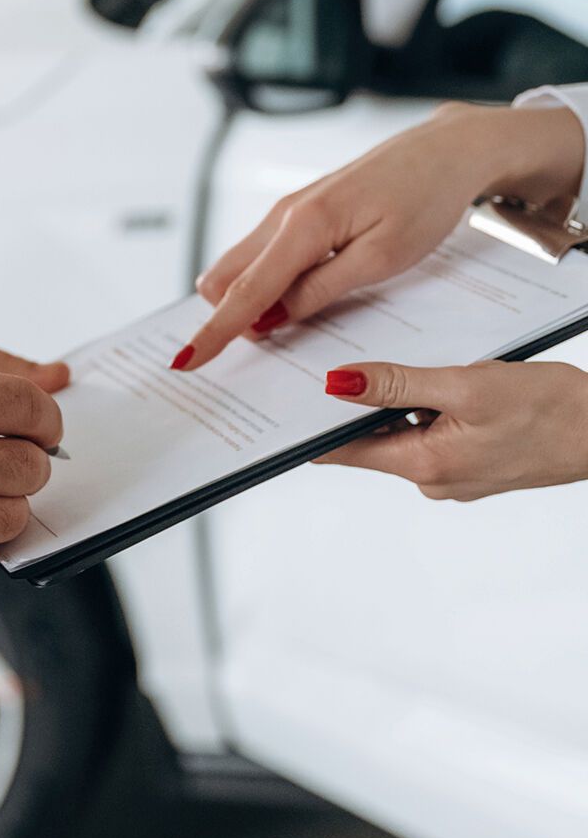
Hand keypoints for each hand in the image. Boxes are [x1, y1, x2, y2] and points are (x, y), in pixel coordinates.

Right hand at [177, 101, 584, 369]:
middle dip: (226, 318)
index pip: (246, 291)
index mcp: (303, 226)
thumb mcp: (381, 259)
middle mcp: (284, 215)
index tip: (187, 361)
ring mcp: (288, 211)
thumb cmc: (424, 199)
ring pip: (242, 266)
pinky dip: (266, 284)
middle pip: (225, 277)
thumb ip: (321, 289)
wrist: (445, 151)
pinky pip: (264, 255)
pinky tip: (294, 299)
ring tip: (283, 327)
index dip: (215, 331)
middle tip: (258, 349)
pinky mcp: (300, 212)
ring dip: (248, 302)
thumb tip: (274, 318)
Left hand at [317, 359, 587, 499]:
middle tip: (351, 359)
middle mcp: (433, 478)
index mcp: (424, 465)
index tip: (289, 399)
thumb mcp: (465, 386)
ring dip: (401, 400)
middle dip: (361, 402)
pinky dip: (429, 406)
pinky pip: (432, 431)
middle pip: (372, 438)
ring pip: (404, 430)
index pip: (344, 450)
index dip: (314, 424)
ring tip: (418, 368)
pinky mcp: (472, 461)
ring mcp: (454, 473)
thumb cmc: (548, 410)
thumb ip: (397, 384)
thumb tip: (339, 384)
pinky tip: (448, 382)